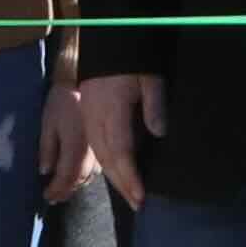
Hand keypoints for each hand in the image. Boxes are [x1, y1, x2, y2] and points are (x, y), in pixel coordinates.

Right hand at [60, 71, 155, 208]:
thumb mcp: (149, 76)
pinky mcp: (86, 117)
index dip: (130, 177)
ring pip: (98, 156)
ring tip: (128, 194)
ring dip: (113, 178)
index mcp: (112, 111)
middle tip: (137, 204)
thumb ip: (154, 104)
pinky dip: (106, 165)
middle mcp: (96, 120)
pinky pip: (94, 148)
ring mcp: (88, 119)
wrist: (104, 43)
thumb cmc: (131, 60)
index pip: (121, 152)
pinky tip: (115, 173)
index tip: (140, 197)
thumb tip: (159, 133)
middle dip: (122, 184)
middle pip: (108, 160)